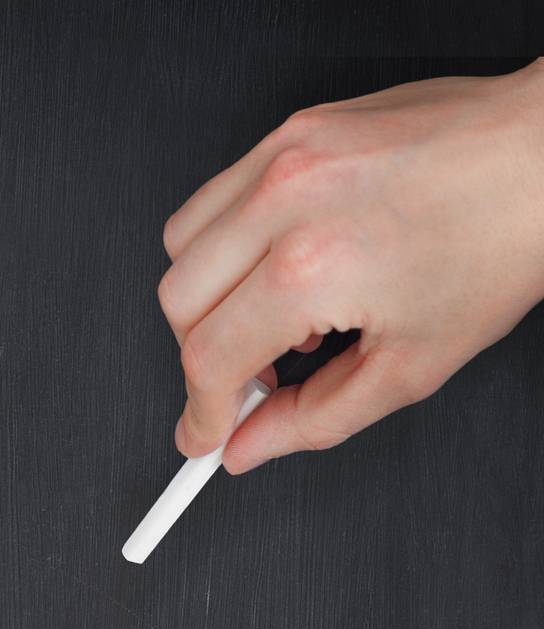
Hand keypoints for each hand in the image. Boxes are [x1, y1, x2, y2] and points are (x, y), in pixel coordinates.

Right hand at [157, 61, 543, 469]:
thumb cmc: (501, 240)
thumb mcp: (410, 366)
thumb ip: (313, 420)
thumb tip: (252, 446)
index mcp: (311, 267)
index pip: (208, 358)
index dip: (202, 411)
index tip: (207, 433)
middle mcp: (287, 202)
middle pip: (179, 302)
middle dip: (203, 355)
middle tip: (252, 378)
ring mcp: (285, 157)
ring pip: (182, 246)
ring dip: (206, 296)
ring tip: (271, 315)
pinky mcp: (294, 129)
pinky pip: (215, 198)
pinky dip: (226, 244)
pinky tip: (278, 264)